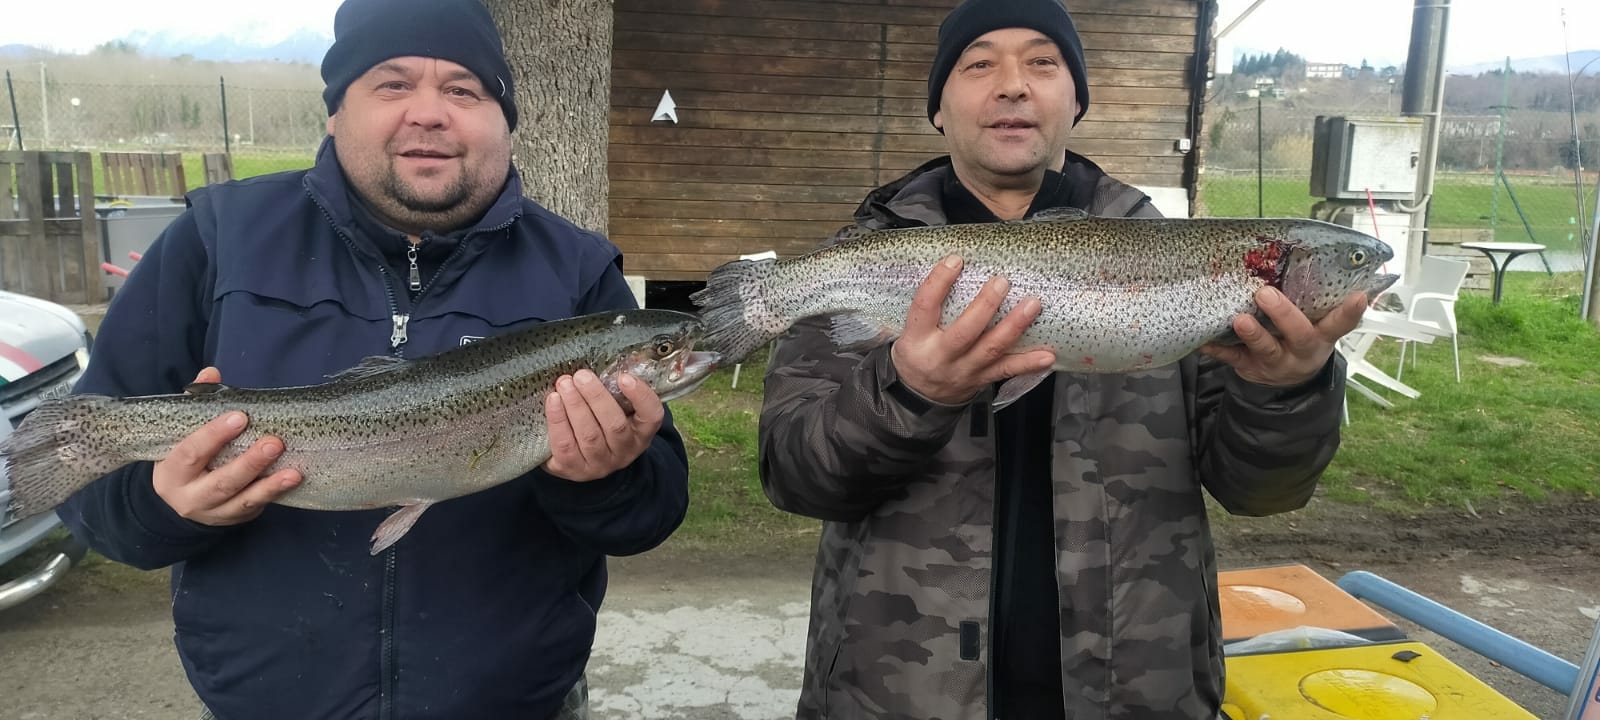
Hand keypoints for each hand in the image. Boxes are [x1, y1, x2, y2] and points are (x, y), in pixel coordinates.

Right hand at [153, 367, 301, 525]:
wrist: (182, 501)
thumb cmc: (187, 457)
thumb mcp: (183, 433)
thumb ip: (197, 404)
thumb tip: (211, 373)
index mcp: (172, 471)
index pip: (190, 453)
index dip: (213, 435)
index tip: (240, 417)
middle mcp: (189, 496)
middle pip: (221, 481)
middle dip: (249, 463)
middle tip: (274, 442)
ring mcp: (214, 511)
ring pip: (242, 499)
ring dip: (269, 485)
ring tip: (293, 472)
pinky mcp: (234, 517)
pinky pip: (256, 507)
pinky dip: (275, 494)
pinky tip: (293, 480)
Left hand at [542, 369, 662, 481]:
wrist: (581, 459)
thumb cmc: (600, 423)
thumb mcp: (617, 409)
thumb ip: (615, 390)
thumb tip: (603, 359)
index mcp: (640, 432)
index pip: (651, 416)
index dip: (641, 397)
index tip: (624, 377)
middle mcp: (624, 451)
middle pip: (615, 425)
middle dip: (596, 397)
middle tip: (581, 376)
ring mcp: (599, 464)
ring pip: (589, 435)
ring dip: (575, 406)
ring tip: (564, 384)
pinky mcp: (574, 469)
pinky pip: (565, 445)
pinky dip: (558, 421)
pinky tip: (553, 401)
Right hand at [890, 255, 1055, 404]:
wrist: (917, 397)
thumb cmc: (917, 353)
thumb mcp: (909, 331)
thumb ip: (929, 306)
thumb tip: (953, 264)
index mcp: (916, 338)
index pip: (925, 306)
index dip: (939, 282)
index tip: (955, 260)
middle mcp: (940, 356)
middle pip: (964, 332)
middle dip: (985, 305)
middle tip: (1002, 282)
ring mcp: (963, 370)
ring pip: (991, 349)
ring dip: (1014, 326)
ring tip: (1032, 305)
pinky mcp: (981, 379)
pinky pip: (1006, 371)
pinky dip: (1028, 363)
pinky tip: (1047, 355)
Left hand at [1199, 287, 1367, 386]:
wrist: (1286, 381)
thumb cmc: (1301, 338)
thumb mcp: (1316, 326)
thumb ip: (1316, 300)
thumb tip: (1318, 255)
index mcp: (1322, 335)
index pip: (1341, 323)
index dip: (1350, 311)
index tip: (1358, 295)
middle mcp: (1302, 350)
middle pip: (1299, 335)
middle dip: (1284, 315)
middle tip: (1266, 293)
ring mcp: (1275, 361)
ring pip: (1266, 349)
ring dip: (1253, 334)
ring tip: (1240, 319)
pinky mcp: (1249, 367)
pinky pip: (1232, 358)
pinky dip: (1217, 349)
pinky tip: (1204, 341)